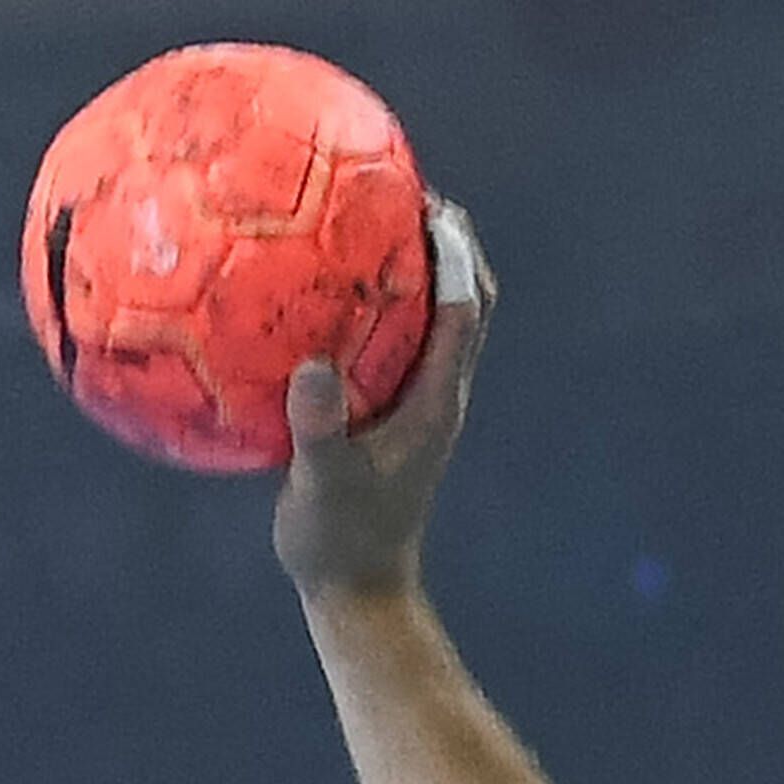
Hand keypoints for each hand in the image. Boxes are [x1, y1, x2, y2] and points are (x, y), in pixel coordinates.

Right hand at [274, 199, 487, 600]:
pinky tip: (338, 289)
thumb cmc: (338, 542)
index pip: (464, 310)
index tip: (425, 200)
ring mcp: (423, 404)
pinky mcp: (398, 415)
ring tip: (379, 222)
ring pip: (443, 318)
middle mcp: (441, 394)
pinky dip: (388, 306)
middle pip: (469, 300)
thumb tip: (314, 369)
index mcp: (437, 402)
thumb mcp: (320, 486)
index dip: (453, 252)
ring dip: (426, 268)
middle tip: (409, 192)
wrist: (357, 590)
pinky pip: (404, 342)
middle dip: (451, 243)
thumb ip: (319, 429)